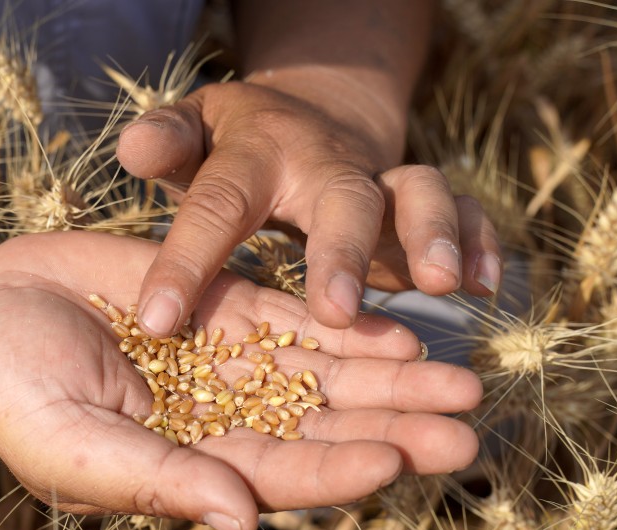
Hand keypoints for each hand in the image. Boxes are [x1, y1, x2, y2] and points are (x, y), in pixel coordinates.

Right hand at [0, 231, 481, 529]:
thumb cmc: (11, 390)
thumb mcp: (71, 444)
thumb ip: (155, 479)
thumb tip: (243, 522)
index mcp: (190, 466)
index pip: (281, 477)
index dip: (340, 472)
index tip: (401, 460)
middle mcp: (223, 419)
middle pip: (326, 430)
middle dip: (397, 429)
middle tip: (471, 429)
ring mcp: (227, 360)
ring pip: (327, 374)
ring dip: (393, 378)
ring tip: (463, 378)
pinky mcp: (222, 304)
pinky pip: (296, 318)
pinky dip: (346, 325)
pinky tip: (400, 331)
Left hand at [116, 80, 502, 336]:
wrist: (311, 121)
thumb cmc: (234, 151)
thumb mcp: (194, 136)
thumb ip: (167, 143)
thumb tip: (131, 149)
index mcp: (255, 155)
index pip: (216, 205)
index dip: (187, 260)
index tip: (157, 322)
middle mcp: (324, 164)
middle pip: (338, 195)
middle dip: (342, 249)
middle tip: (336, 308)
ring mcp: (380, 180)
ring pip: (417, 192)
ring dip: (431, 235)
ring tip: (442, 285)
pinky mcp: (419, 205)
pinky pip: (463, 211)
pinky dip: (479, 239)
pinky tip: (485, 285)